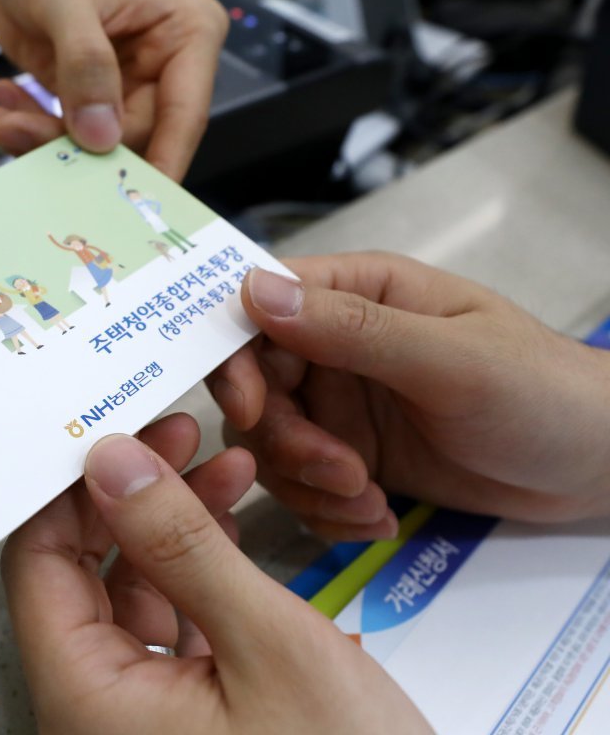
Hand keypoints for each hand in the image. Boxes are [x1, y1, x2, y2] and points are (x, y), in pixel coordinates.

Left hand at [0, 0, 225, 179]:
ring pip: (97, 145)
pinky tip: (1, 113)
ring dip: (43, 139)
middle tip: (17, 132)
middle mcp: (167, 66)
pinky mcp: (95, 105)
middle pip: (133, 136)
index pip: (185, 112)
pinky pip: (69, 137)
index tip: (139, 203)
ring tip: (1, 121)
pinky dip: (31, 130)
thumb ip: (85, 62)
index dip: (163, 161)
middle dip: (73, 143)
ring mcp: (131, 89)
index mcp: (187, 30)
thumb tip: (100, 135)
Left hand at [2, 416, 428, 733]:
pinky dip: (194, 576)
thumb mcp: (268, 645)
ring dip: (170, 529)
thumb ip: (183, 546)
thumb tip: (112, 463)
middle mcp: (95, 711)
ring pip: (127, 596)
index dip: (75, 488)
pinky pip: (165, 630)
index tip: (122, 432)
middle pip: (78, 574)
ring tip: (226, 469)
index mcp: (86, 697)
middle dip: (130, 497)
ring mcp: (136, 720)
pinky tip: (229, 534)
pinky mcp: (180, 722)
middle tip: (181, 437)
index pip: (36, 563)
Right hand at [210, 253, 609, 539]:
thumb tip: (256, 290)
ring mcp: (340, 405)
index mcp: (356, 294)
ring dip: (309, 486)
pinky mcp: (350, 457)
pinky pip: (302, 487)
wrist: (598, 465)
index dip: (237, 359)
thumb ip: (352, 329)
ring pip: (271, 447)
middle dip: (287, 442)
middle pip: (255, 389)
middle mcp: (335, 346)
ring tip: (369, 504)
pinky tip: (378, 519)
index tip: (253, 412)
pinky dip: (328, 511)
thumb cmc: (541, 391)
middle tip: (341, 474)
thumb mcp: (449, 359)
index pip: (258, 309)